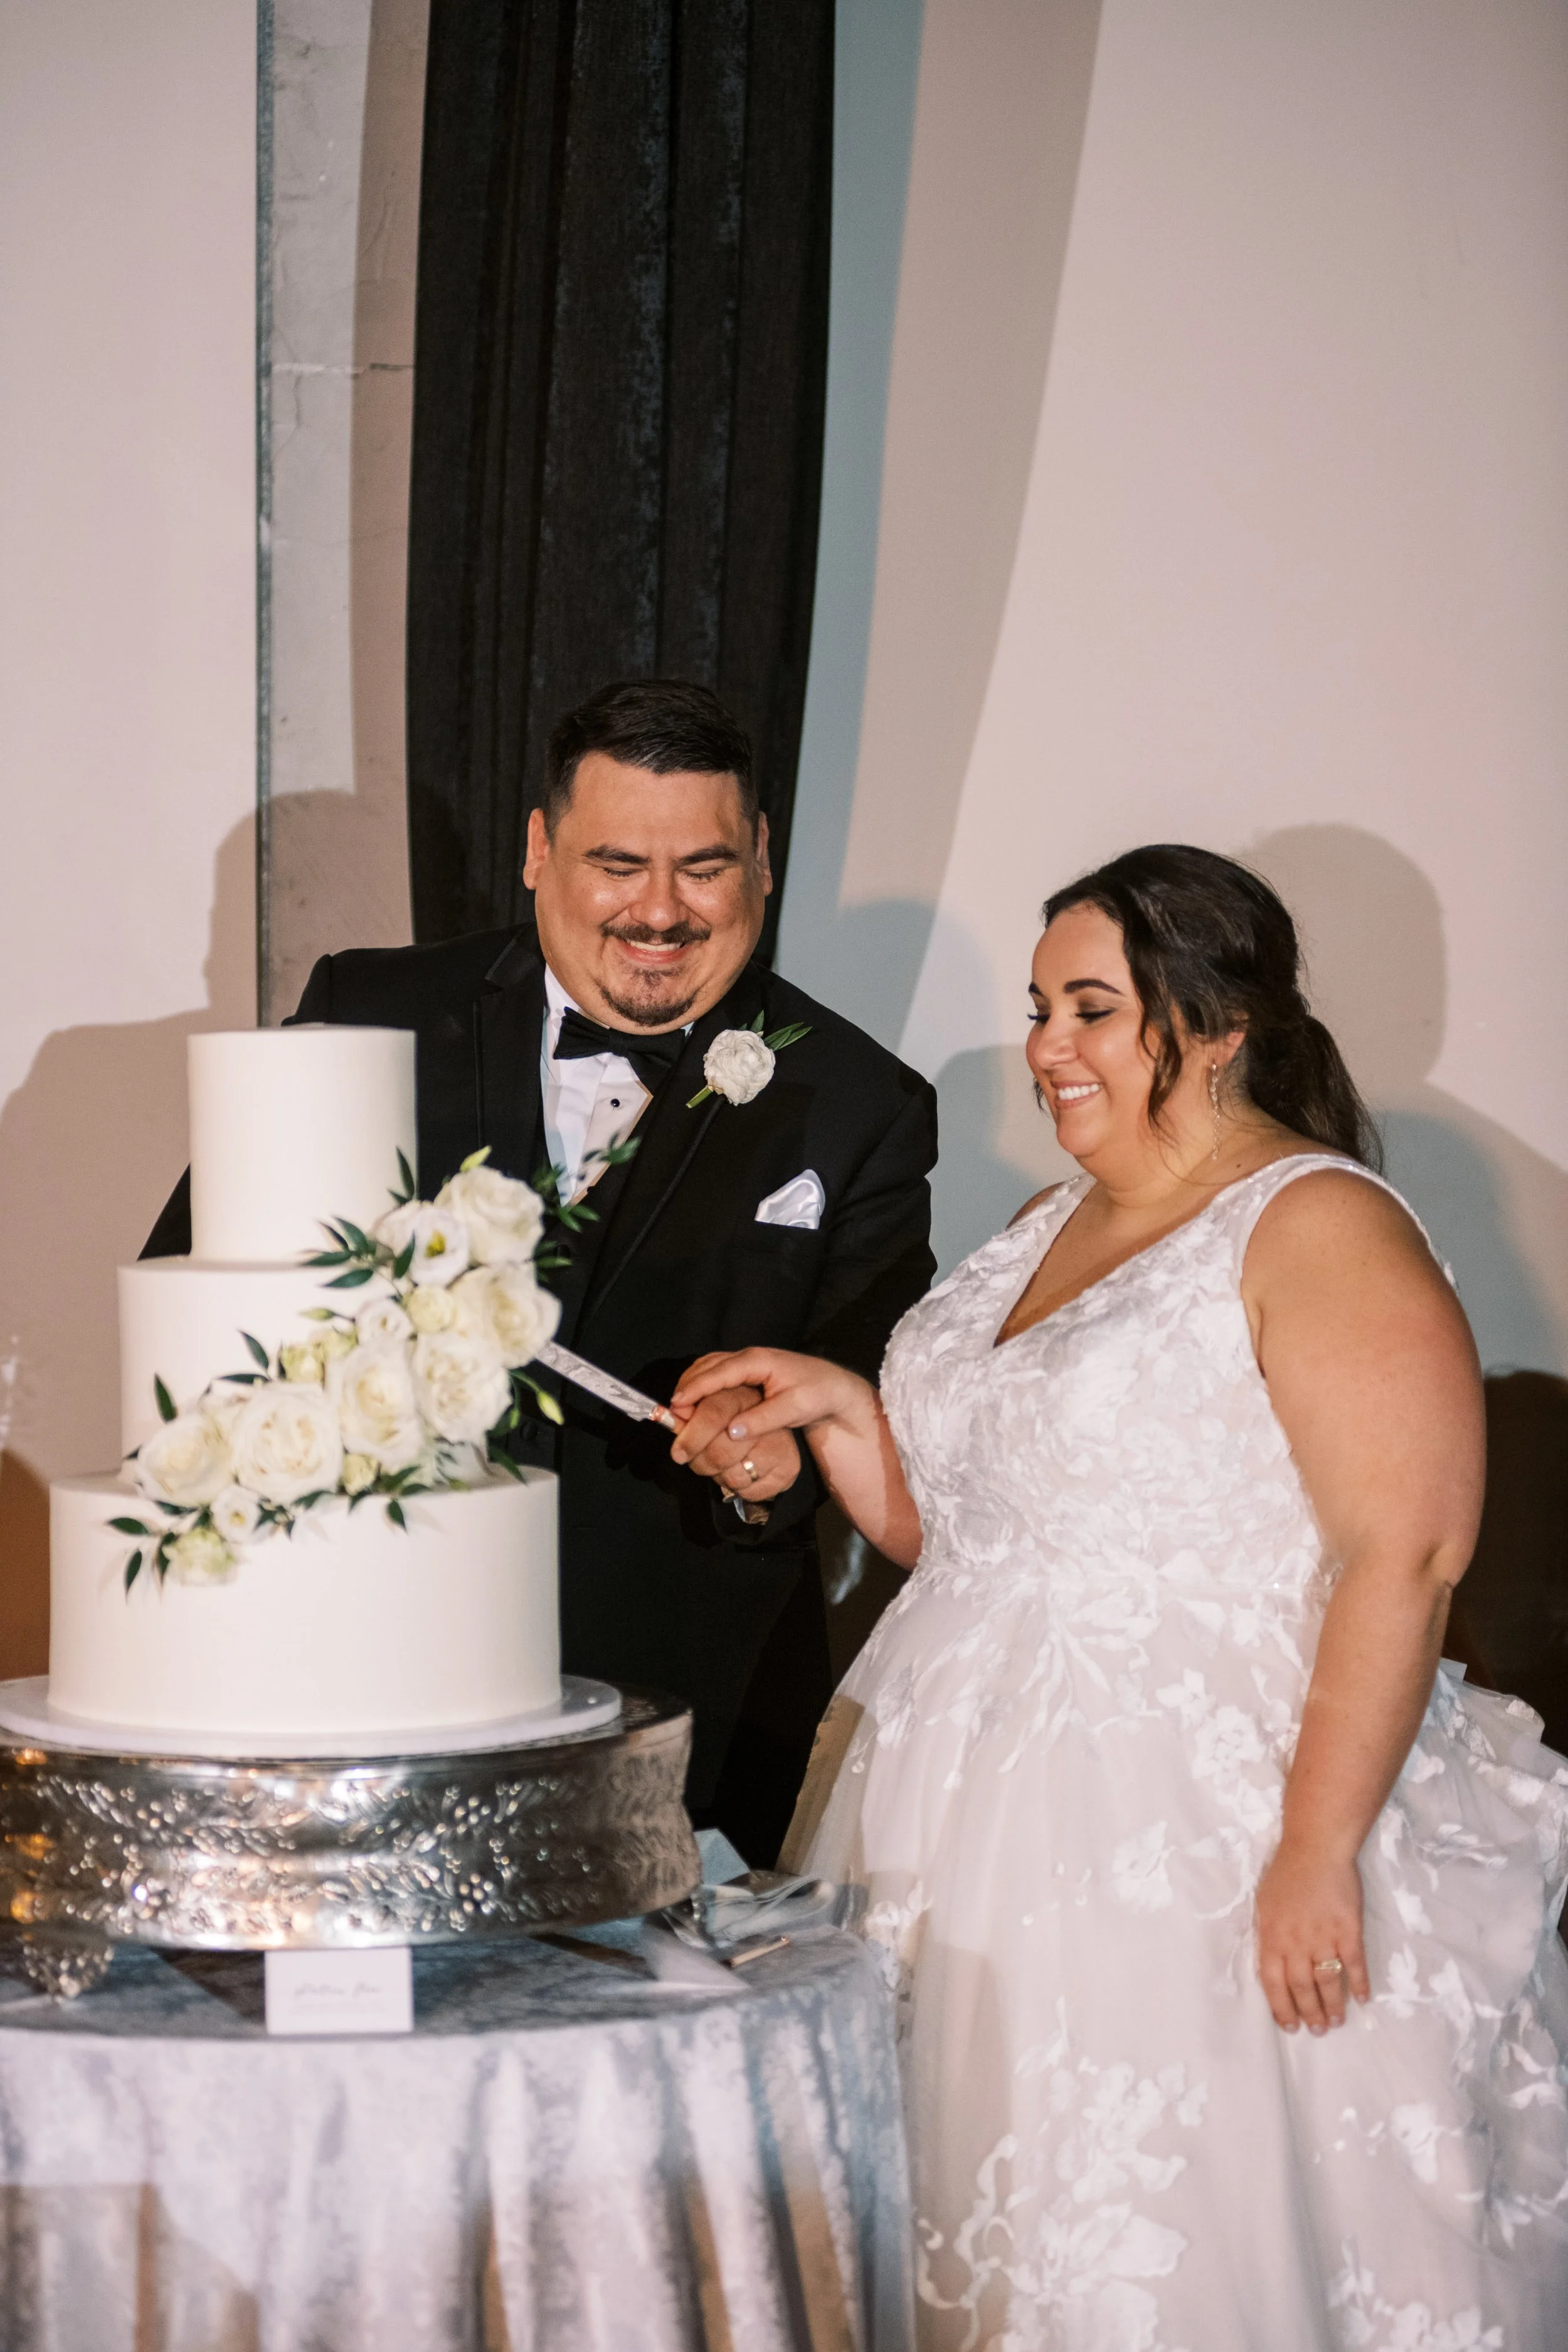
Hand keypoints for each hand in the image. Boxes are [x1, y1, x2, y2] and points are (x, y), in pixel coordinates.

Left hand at [669, 1372, 800, 1502]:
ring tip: (723, 1464)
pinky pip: (748, 1493)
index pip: (714, 1414)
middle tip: (697, 1461)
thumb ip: (691, 1413)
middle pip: (721, 1453)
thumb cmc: (733, 1420)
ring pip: (733, 1477)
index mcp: (743, 1397)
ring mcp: (781, 1447)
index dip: (692, 1435)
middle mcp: (766, 1420)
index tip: (678, 1453)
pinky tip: (741, 1473)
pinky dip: (739, 1489)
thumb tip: (674, 1416)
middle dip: (701, 1463)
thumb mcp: (710, 1409)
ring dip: (719, 1476)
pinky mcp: (788, 1470)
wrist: (774, 1431)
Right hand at [672, 1348, 878, 1453]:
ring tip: (679, 1408)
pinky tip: (695, 1401)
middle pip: (708, 1365)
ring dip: (692, 1383)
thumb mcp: (794, 1410)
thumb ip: (763, 1420)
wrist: (833, 1386)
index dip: (696, 1388)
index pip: (719, 1372)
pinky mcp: (747, 1368)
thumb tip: (732, 1431)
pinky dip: (701, 1382)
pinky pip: (716, 1370)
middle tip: (672, 1413)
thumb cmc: (815, 1395)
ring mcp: (747, 1360)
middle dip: (687, 1386)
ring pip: (709, 1365)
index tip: (677, 1405)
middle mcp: (748, 1356)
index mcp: (758, 1361)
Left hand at [1254, 1839, 1369, 2033]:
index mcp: (1272, 1936)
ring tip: (1336, 2022)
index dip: (1281, 2007)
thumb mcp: (1265, 1904)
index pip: (1272, 1982)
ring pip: (1327, 1982)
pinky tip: (1362, 1998)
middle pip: (1302, 1988)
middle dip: (1309, 2013)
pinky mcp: (1348, 1930)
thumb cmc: (1287, 1872)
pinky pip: (1354, 1964)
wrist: (1316, 1847)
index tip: (1289, 2026)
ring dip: (1332, 2006)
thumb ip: (1269, 1935)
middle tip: (1317, 2030)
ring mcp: (1323, 1937)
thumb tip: (1272, 1965)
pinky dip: (1358, 1984)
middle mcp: (1296, 1942)